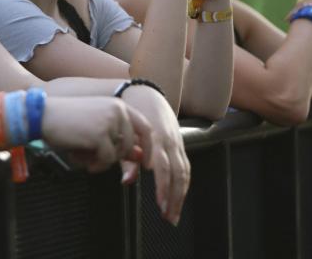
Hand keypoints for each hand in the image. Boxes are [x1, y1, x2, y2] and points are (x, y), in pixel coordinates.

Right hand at [41, 97, 146, 172]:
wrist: (42, 115)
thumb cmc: (66, 122)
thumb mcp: (96, 129)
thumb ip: (118, 140)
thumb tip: (139, 156)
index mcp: (118, 105)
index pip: (145, 127)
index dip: (148, 146)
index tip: (146, 164)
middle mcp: (118, 110)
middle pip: (130, 145)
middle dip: (114, 158)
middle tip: (93, 161)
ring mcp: (110, 121)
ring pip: (118, 154)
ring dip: (101, 161)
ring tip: (81, 155)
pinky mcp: (100, 134)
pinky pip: (106, 160)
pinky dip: (94, 164)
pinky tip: (78, 157)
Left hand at [118, 85, 189, 225]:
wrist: (145, 92)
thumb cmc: (131, 113)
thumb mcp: (125, 133)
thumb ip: (126, 158)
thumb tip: (127, 181)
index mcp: (157, 138)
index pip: (164, 168)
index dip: (163, 188)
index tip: (160, 206)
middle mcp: (171, 141)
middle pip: (178, 174)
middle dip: (175, 198)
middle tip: (169, 218)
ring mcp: (177, 142)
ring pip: (185, 172)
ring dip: (181, 195)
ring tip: (174, 214)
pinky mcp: (180, 143)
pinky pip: (186, 166)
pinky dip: (183, 184)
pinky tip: (178, 196)